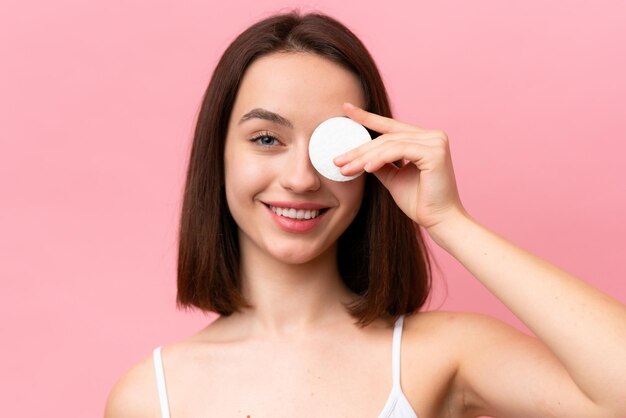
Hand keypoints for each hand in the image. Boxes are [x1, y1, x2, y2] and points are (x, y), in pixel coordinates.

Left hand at [334, 102, 467, 230]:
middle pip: (386, 137)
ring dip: (364, 157)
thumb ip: (380, 162)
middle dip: (358, 150)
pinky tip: (366, 168)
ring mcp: (435, 141)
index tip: (346, 108)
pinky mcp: (435, 152)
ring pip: (389, 144)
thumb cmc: (420, 201)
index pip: (390, 126)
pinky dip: (379, 159)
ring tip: (345, 168)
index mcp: (424, 139)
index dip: (367, 117)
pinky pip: (399, 151)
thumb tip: (360, 154)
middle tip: (337, 160)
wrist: (440, 220)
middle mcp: (432, 135)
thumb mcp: (393, 177)